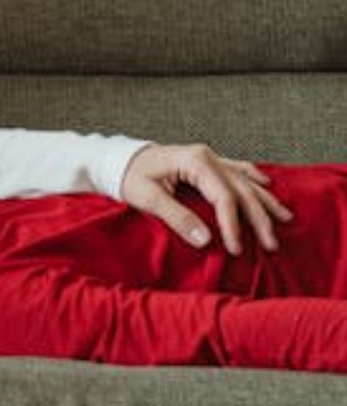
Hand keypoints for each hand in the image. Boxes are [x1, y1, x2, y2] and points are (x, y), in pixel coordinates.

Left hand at [120, 143, 292, 254]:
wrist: (121, 159)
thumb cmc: (131, 176)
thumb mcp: (148, 198)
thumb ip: (177, 217)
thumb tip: (206, 241)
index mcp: (194, 161)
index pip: (223, 196)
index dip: (232, 224)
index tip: (236, 248)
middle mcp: (207, 157)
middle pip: (241, 189)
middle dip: (259, 217)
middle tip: (272, 244)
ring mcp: (210, 158)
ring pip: (245, 180)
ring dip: (264, 201)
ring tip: (285, 219)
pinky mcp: (208, 163)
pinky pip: (238, 170)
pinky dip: (253, 179)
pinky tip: (267, 185)